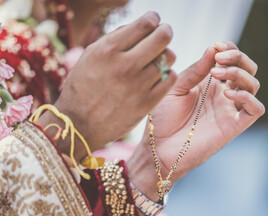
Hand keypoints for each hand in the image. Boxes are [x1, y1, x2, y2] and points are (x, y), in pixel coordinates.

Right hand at [38, 12, 176, 159]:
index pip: (146, 23)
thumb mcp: (90, 56)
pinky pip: (170, 78)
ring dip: (166, 55)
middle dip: (165, 31)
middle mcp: (124, 65)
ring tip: (157, 58)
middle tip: (163, 33)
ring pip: (169, 58)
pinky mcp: (147, 103)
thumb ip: (116, 38)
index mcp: (108, 50)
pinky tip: (158, 76)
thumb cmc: (83, 87)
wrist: (78, 124)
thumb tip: (143, 26)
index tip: (154, 22)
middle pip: (163, 37)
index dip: (153, 19)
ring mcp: (138, 85)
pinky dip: (167, 74)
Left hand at [128, 41, 264, 199]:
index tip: (216, 46)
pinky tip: (227, 94)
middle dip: (238, 57)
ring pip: (253, 85)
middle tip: (219, 58)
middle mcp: (223, 95)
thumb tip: (212, 49)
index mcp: (210, 83)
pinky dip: (247, 97)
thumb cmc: (163, 119)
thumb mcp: (176, 88)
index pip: (232, 60)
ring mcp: (229, 110)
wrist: (158, 148)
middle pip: (248, 69)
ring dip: (240, 73)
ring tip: (217, 73)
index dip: (230, 49)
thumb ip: (195, 70)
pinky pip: (256, 109)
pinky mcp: (233, 126)